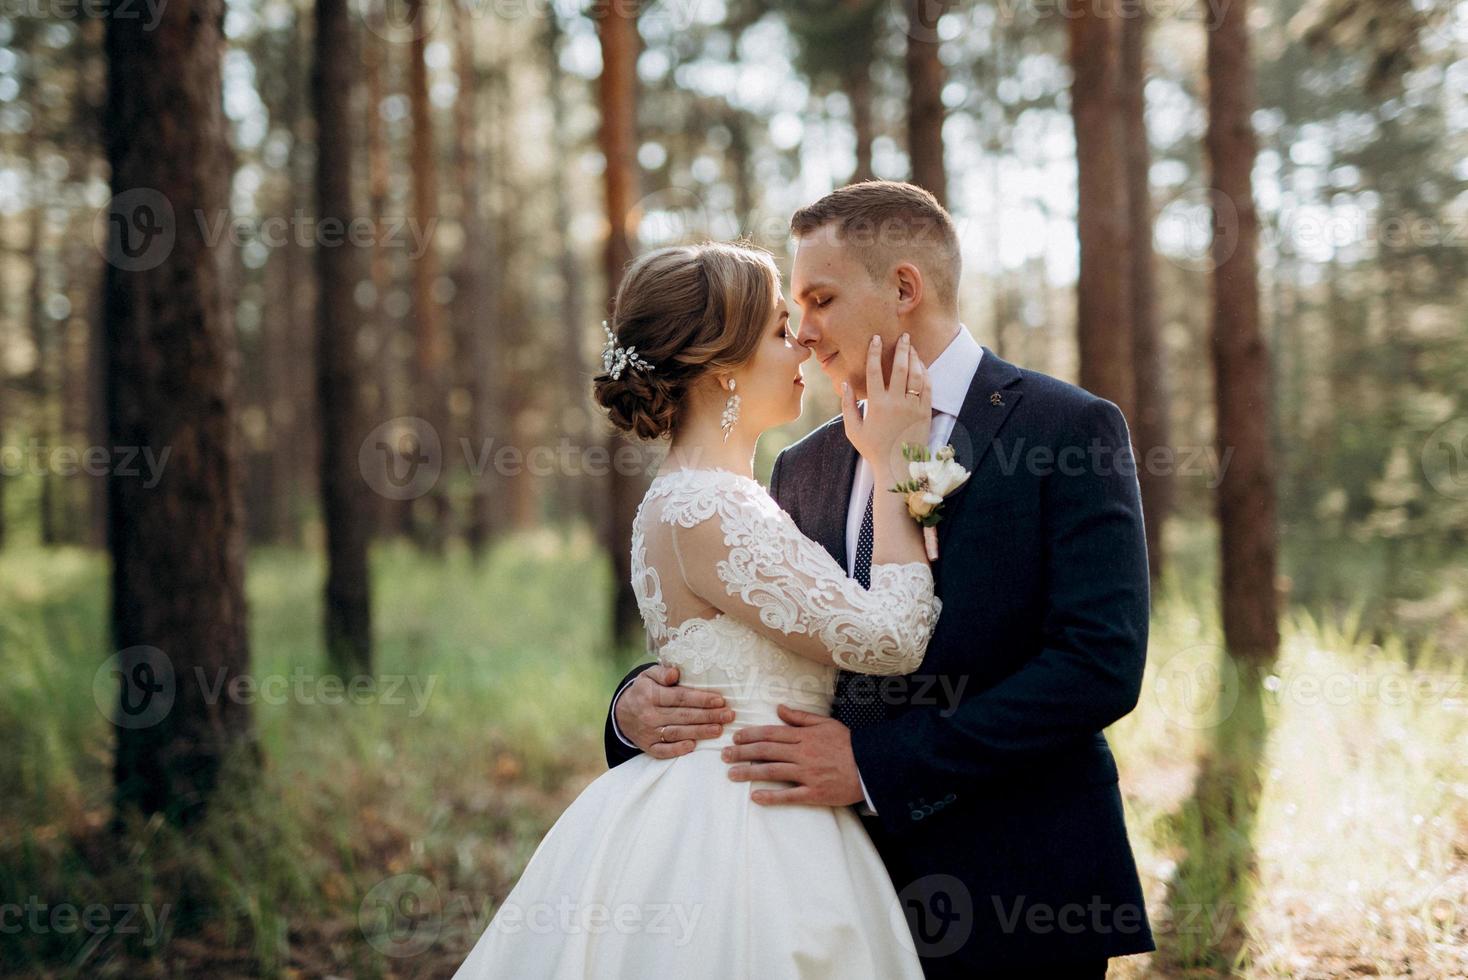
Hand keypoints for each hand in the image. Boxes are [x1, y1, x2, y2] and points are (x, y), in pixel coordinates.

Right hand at [615, 664, 733, 758]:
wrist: (621, 714)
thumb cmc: (643, 691)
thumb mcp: (648, 676)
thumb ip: (662, 672)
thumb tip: (675, 674)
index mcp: (650, 695)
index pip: (680, 698)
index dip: (701, 699)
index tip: (720, 700)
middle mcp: (649, 715)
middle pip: (683, 716)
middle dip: (708, 716)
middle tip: (728, 716)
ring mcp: (648, 733)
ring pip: (677, 733)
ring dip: (699, 732)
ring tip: (719, 730)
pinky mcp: (648, 747)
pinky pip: (663, 751)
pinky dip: (678, 749)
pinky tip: (694, 746)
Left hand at [721, 704, 863, 805]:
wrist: (873, 765)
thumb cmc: (849, 744)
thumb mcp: (826, 723)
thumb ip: (801, 717)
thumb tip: (779, 708)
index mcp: (805, 736)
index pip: (771, 733)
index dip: (750, 735)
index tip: (735, 738)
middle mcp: (803, 754)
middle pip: (766, 751)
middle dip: (742, 753)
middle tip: (724, 756)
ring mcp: (808, 774)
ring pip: (773, 771)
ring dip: (749, 772)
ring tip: (731, 774)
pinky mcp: (815, 793)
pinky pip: (790, 795)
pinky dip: (772, 796)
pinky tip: (755, 797)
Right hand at [841, 333, 930, 482]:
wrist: (898, 467)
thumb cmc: (873, 450)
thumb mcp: (854, 430)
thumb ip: (848, 406)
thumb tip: (844, 384)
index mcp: (877, 405)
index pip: (875, 371)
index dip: (874, 352)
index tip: (875, 338)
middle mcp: (897, 403)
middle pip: (900, 367)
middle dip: (902, 348)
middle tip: (903, 335)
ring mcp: (913, 407)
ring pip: (916, 375)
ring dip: (915, 358)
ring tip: (912, 347)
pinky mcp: (925, 413)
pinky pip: (928, 387)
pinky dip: (925, 373)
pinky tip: (921, 366)